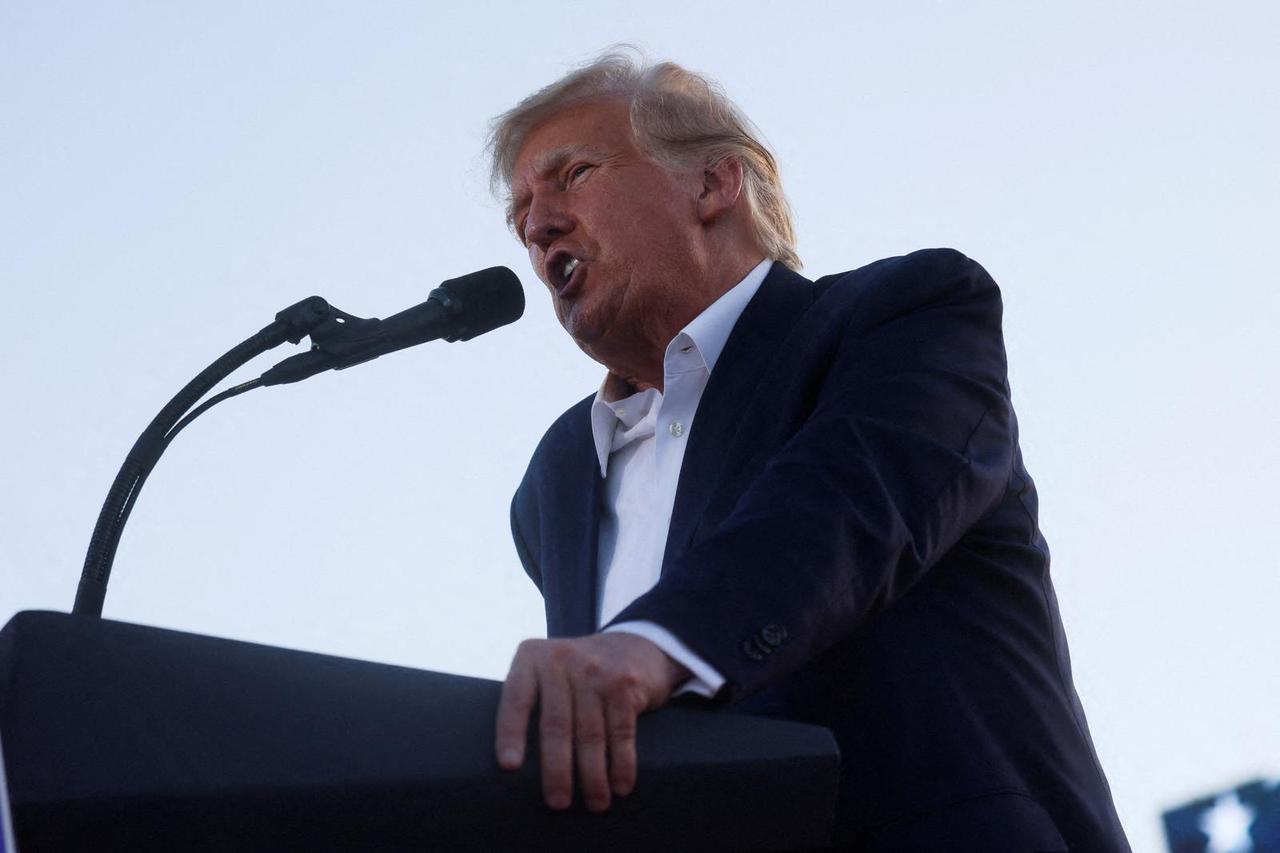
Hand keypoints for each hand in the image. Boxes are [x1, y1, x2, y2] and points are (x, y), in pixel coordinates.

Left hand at [495, 632, 689, 811]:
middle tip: (558, 803)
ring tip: (595, 804)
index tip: (509, 766)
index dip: (510, 734)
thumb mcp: (548, 670)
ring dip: (593, 776)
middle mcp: (561, 659)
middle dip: (557, 770)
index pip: (515, 699)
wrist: (634, 645)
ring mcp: (595, 670)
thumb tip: (513, 764)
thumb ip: (531, 698)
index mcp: (531, 657)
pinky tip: (620, 786)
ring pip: (590, 734)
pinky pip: (621, 733)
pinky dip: (622, 764)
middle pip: (555, 724)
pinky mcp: (625, 683)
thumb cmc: (579, 673)